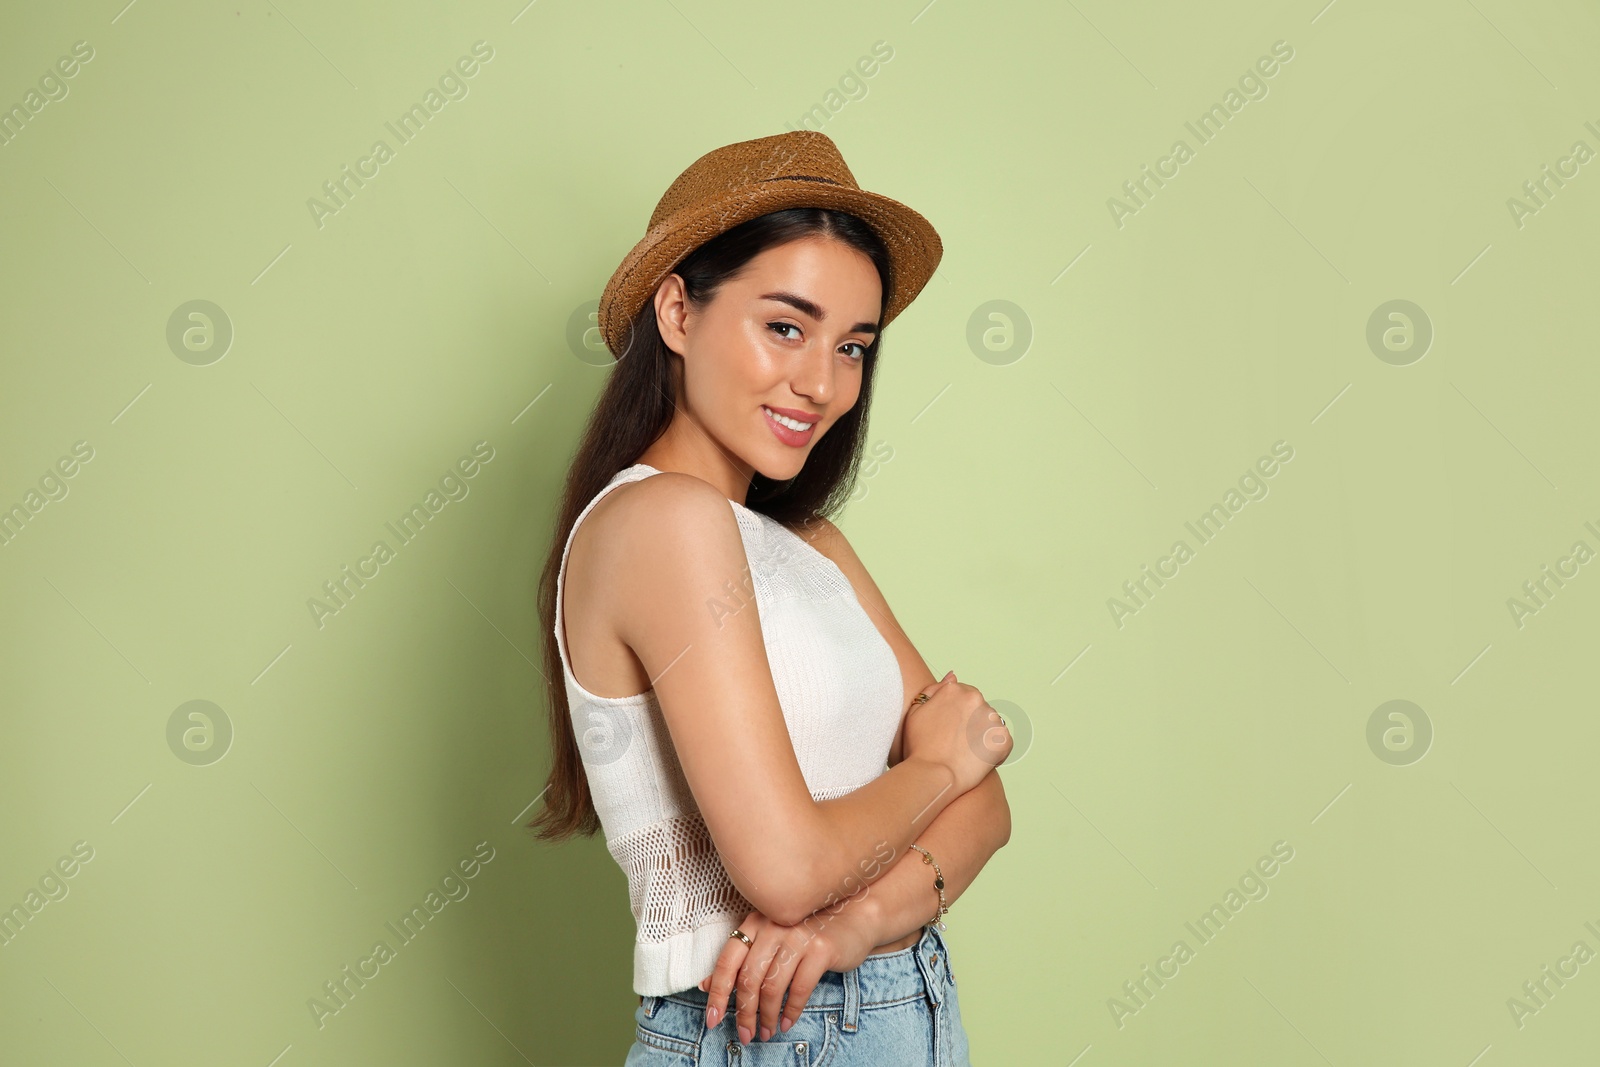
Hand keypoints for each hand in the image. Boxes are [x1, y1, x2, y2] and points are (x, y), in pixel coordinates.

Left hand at [697, 899, 883, 1044]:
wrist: (854, 915)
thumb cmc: (807, 930)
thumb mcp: (770, 939)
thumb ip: (740, 959)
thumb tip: (704, 985)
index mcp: (755, 922)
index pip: (728, 960)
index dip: (717, 992)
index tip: (712, 1019)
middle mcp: (774, 925)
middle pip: (749, 978)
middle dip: (744, 1013)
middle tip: (745, 1034)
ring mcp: (798, 936)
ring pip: (773, 987)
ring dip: (767, 1017)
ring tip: (767, 1032)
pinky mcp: (821, 949)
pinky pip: (799, 989)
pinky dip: (791, 1012)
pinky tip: (787, 1023)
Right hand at [902, 670, 1011, 792]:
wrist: (932, 775)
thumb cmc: (919, 746)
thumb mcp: (915, 711)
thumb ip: (933, 690)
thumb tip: (954, 676)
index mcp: (956, 690)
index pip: (964, 697)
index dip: (956, 716)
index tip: (948, 731)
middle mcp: (976, 699)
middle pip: (978, 709)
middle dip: (970, 724)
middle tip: (955, 744)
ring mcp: (992, 718)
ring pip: (990, 725)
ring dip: (982, 736)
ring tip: (965, 754)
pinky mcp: (1004, 739)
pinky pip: (1002, 743)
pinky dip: (994, 752)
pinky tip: (977, 761)